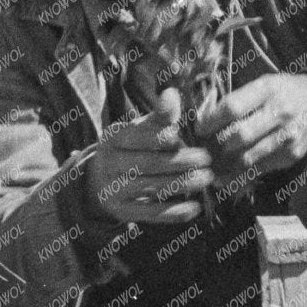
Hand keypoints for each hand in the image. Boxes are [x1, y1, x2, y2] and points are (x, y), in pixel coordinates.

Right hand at [86, 90, 214, 224]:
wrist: (100, 182)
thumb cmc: (131, 149)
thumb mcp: (140, 129)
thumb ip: (160, 116)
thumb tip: (172, 93)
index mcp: (113, 137)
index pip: (137, 136)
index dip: (159, 137)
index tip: (182, 137)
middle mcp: (109, 163)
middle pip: (147, 163)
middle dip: (179, 161)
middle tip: (207, 159)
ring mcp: (113, 190)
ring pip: (150, 187)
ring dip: (181, 183)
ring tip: (206, 178)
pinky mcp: (123, 212)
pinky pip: (151, 213)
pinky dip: (174, 212)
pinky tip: (195, 208)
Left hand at [195, 72, 306, 175]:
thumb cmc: (282, 91)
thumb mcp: (262, 84)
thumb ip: (238, 99)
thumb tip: (205, 121)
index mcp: (268, 89)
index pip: (232, 108)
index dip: (211, 121)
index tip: (199, 129)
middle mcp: (281, 112)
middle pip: (240, 135)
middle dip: (219, 145)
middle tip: (207, 150)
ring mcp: (289, 135)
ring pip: (249, 157)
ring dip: (227, 165)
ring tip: (213, 168)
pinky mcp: (293, 154)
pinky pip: (261, 169)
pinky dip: (242, 175)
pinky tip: (229, 177)